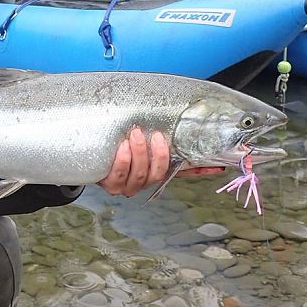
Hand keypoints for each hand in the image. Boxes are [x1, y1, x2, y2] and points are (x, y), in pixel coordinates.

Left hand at [98, 128, 224, 197]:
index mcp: (155, 171)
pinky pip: (118, 174)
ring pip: (139, 176)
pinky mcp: (109, 183)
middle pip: (157, 175)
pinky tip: (122, 146)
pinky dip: (122, 160)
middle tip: (155, 135)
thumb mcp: (139, 137)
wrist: (90, 153)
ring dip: (139, 154)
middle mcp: (143, 182)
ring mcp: (126, 185)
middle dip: (157, 155)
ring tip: (135, 134)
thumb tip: (185, 121)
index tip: (216, 166)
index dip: (200, 171)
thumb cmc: (118, 143)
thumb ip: (159, 132)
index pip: (183, 173)